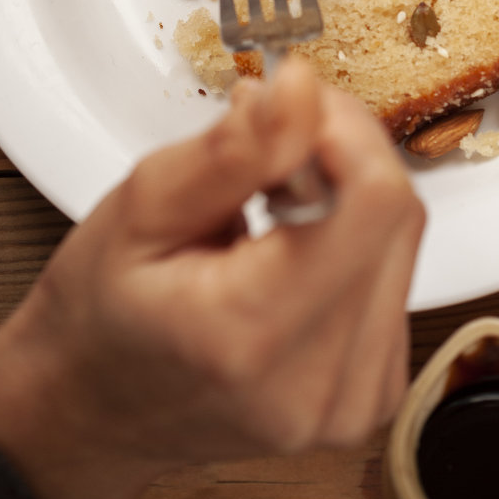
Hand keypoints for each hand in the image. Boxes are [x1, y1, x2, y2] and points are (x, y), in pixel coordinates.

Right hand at [0, 59, 423, 498]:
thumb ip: (234, 150)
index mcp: (253, 337)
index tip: (293, 107)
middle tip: (275, 143)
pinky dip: (356, 241)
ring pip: (403, 241)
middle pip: (396, 215)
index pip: (375, 202)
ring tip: (276, 199)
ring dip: (352, 194)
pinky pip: (396, 278)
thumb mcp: (143, 206)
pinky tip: (298, 245)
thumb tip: (302, 88)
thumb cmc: (102, 313)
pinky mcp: (373, 394)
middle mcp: (320, 385)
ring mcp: (353, 402)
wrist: (95, 410)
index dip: (345, 131)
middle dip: (344, 153)